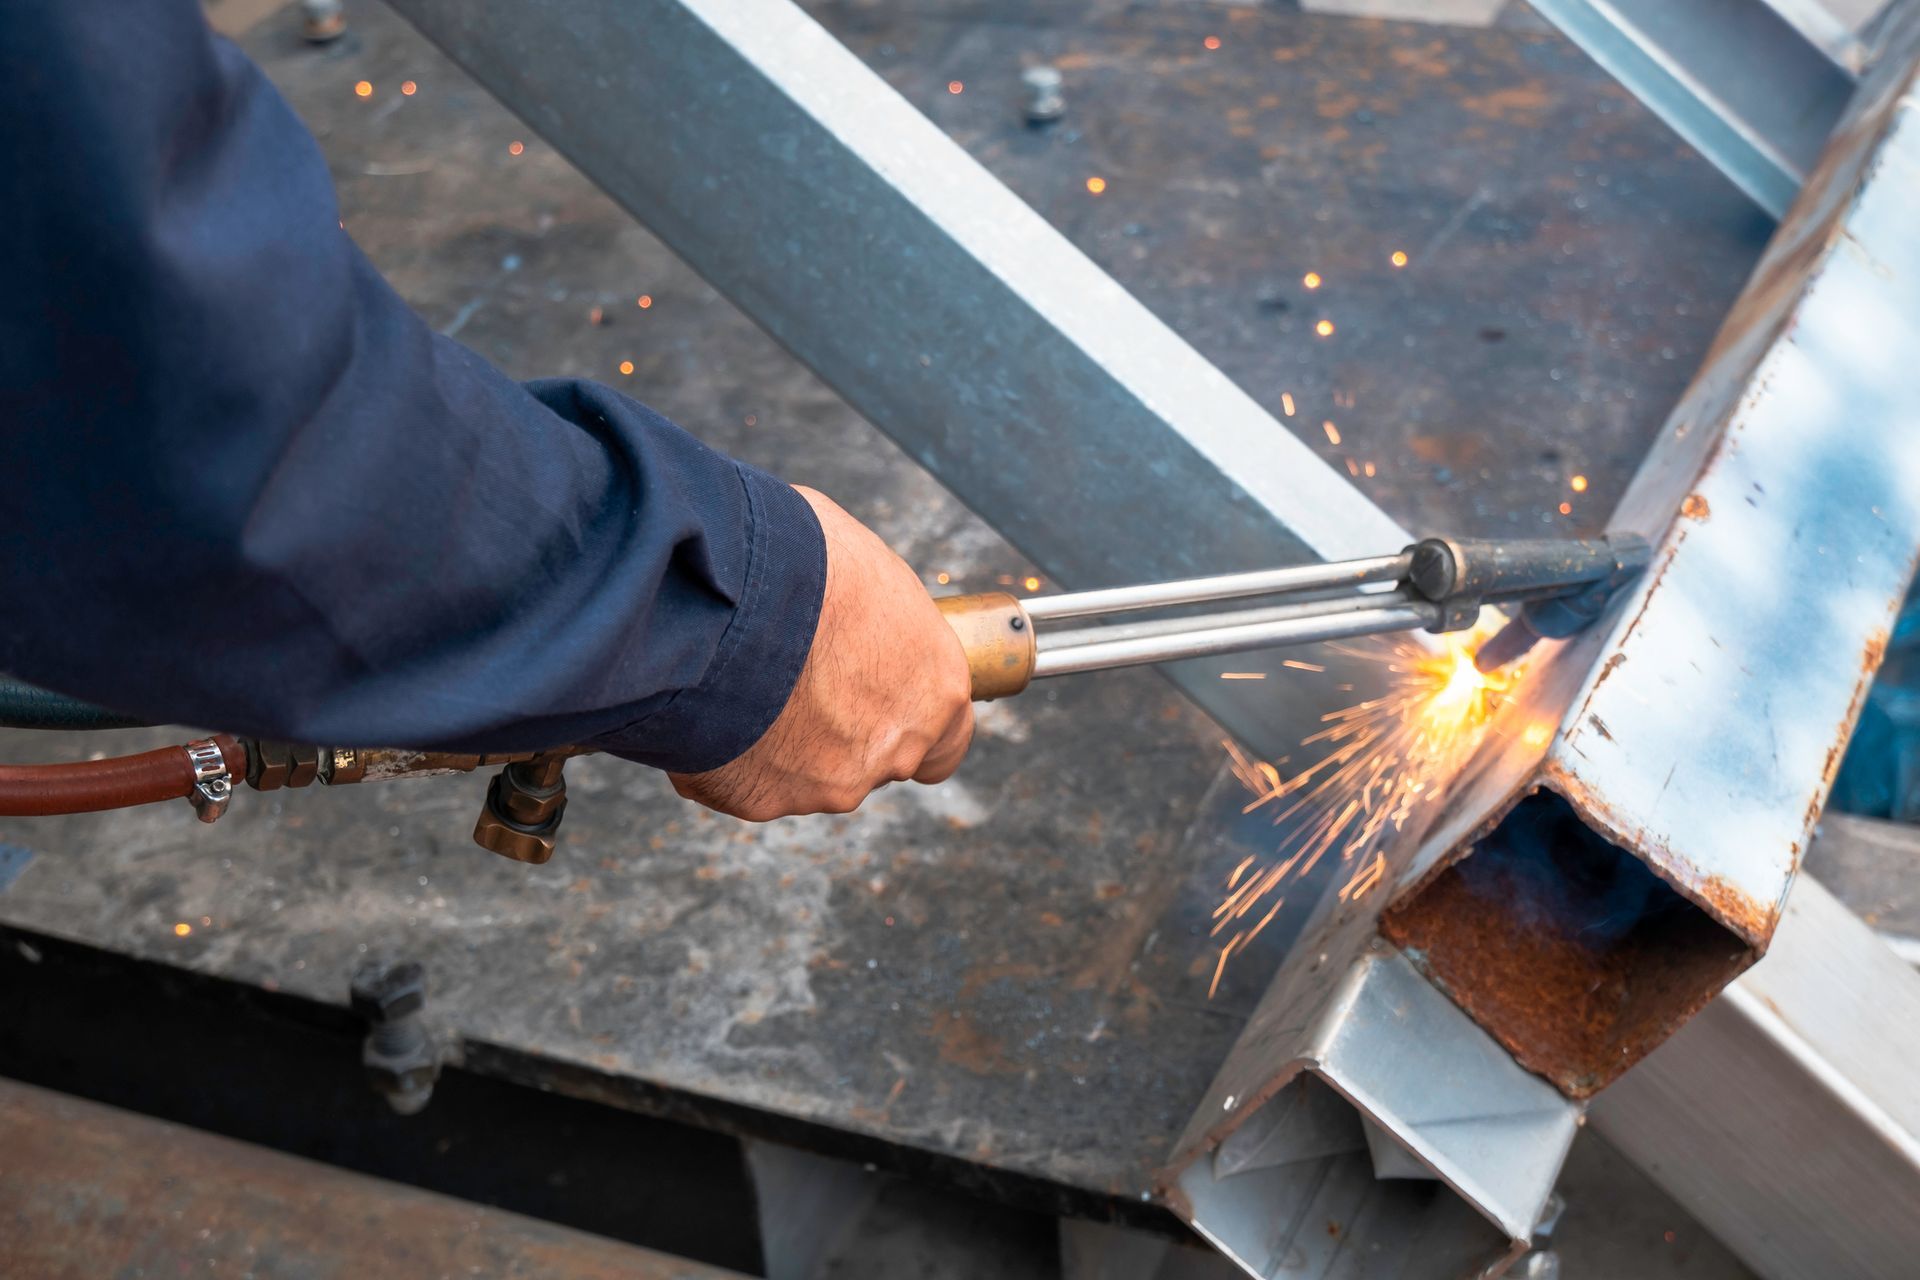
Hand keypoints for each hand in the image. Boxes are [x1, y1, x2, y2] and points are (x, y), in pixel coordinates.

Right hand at [668, 486, 974, 819]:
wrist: (730, 595)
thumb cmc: (807, 562)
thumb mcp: (869, 572)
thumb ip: (879, 621)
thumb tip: (859, 610)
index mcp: (936, 690)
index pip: (948, 740)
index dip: (911, 722)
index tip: (880, 701)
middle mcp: (894, 750)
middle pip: (874, 757)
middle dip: (840, 728)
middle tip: (797, 680)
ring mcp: (829, 783)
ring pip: (807, 772)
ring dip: (781, 738)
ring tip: (745, 680)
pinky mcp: (763, 799)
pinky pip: (745, 778)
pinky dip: (728, 749)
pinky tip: (712, 701)